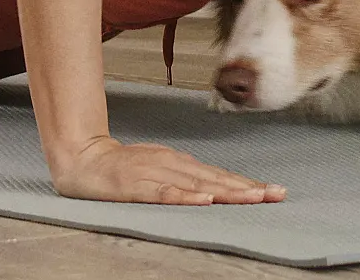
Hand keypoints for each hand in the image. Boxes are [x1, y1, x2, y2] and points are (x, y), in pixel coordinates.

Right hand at [50, 135, 287, 204]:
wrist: (83, 159)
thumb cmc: (123, 167)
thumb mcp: (158, 166)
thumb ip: (184, 176)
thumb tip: (214, 186)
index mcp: (179, 162)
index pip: (219, 174)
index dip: (247, 183)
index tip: (274, 191)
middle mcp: (172, 165)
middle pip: (216, 178)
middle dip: (248, 188)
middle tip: (276, 194)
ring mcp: (155, 173)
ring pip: (197, 184)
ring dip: (227, 191)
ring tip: (253, 198)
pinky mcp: (137, 185)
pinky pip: (165, 193)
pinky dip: (186, 197)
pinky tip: (204, 200)